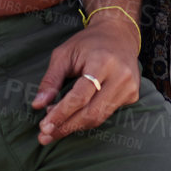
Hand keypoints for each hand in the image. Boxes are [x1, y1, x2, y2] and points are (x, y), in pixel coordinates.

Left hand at [30, 13, 141, 144]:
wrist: (119, 34)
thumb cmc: (88, 43)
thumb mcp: (64, 53)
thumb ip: (51, 79)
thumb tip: (38, 106)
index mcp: (103, 62)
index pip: (80, 96)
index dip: (61, 114)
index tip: (44, 126)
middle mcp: (121, 76)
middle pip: (91, 112)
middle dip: (66, 126)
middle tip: (45, 135)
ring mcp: (130, 87)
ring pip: (100, 117)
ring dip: (75, 126)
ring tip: (55, 130)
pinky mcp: (132, 95)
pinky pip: (107, 113)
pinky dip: (88, 119)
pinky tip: (73, 118)